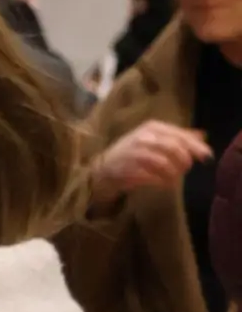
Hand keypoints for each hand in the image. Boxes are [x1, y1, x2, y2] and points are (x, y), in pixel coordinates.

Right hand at [91, 120, 209, 201]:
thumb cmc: (134, 154)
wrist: (104, 168)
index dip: (195, 146)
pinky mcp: (130, 165)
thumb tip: (202, 135)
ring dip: (174, 172)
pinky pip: (153, 173)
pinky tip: (166, 184)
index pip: (180, 135)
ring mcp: (137, 149)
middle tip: (187, 169)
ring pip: (164, 160)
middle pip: (174, 147)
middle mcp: (146, 135)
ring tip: (175, 179)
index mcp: (154, 127)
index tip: (207, 157)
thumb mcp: (156, 141)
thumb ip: (178, 137)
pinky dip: (162, 180)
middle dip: (184, 160)